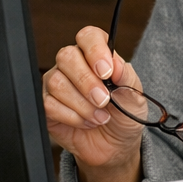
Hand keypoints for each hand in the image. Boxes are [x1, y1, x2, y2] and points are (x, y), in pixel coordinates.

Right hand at [42, 26, 143, 181]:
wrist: (116, 145)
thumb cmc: (124, 115)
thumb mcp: (135, 95)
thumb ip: (126, 76)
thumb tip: (115, 63)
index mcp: (96, 55)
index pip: (88, 36)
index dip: (95, 50)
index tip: (106, 71)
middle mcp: (73, 65)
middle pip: (66, 57)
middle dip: (87, 81)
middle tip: (103, 100)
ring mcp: (57, 84)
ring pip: (57, 82)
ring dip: (82, 104)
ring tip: (100, 116)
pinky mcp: (47, 105)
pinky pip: (49, 104)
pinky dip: (72, 117)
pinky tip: (86, 122)